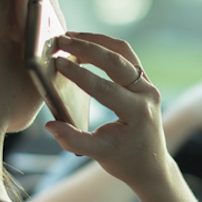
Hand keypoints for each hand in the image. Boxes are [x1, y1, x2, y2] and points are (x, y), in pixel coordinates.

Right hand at [43, 32, 169, 188]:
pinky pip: (125, 56)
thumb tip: (50, 125)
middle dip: (87, 48)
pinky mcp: (144, 81)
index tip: (58, 62)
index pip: (105, 88)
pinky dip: (105, 47)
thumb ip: (74, 141)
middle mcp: (147, 94)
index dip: (79, 75)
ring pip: (123, 52)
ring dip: (96, 41)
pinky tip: (84, 46)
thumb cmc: (125, 161)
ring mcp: (148, 85)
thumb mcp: (99, 155)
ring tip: (70, 37)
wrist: (151, 164)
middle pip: (117, 61)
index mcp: (138, 112)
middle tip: (61, 40)